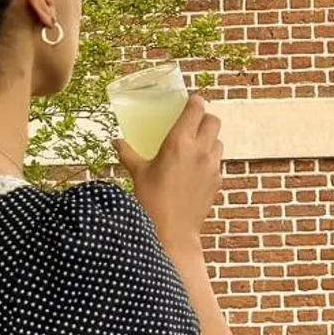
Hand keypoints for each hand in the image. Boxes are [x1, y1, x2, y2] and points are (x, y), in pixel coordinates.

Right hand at [114, 96, 221, 245]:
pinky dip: (210, 158)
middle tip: (191, 123)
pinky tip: (195, 168)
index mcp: (179, 142)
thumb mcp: (137, 173)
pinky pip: (218, 160)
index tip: (188, 102)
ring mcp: (212, 165)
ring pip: (219, 140)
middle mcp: (200, 150)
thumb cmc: (151, 202)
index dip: (194, 102)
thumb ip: (127, 153)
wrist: (173, 233)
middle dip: (204, 118)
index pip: (196, 108)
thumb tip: (115, 141)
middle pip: (213, 120)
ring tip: (194, 147)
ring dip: (209, 138)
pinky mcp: (218, 180)